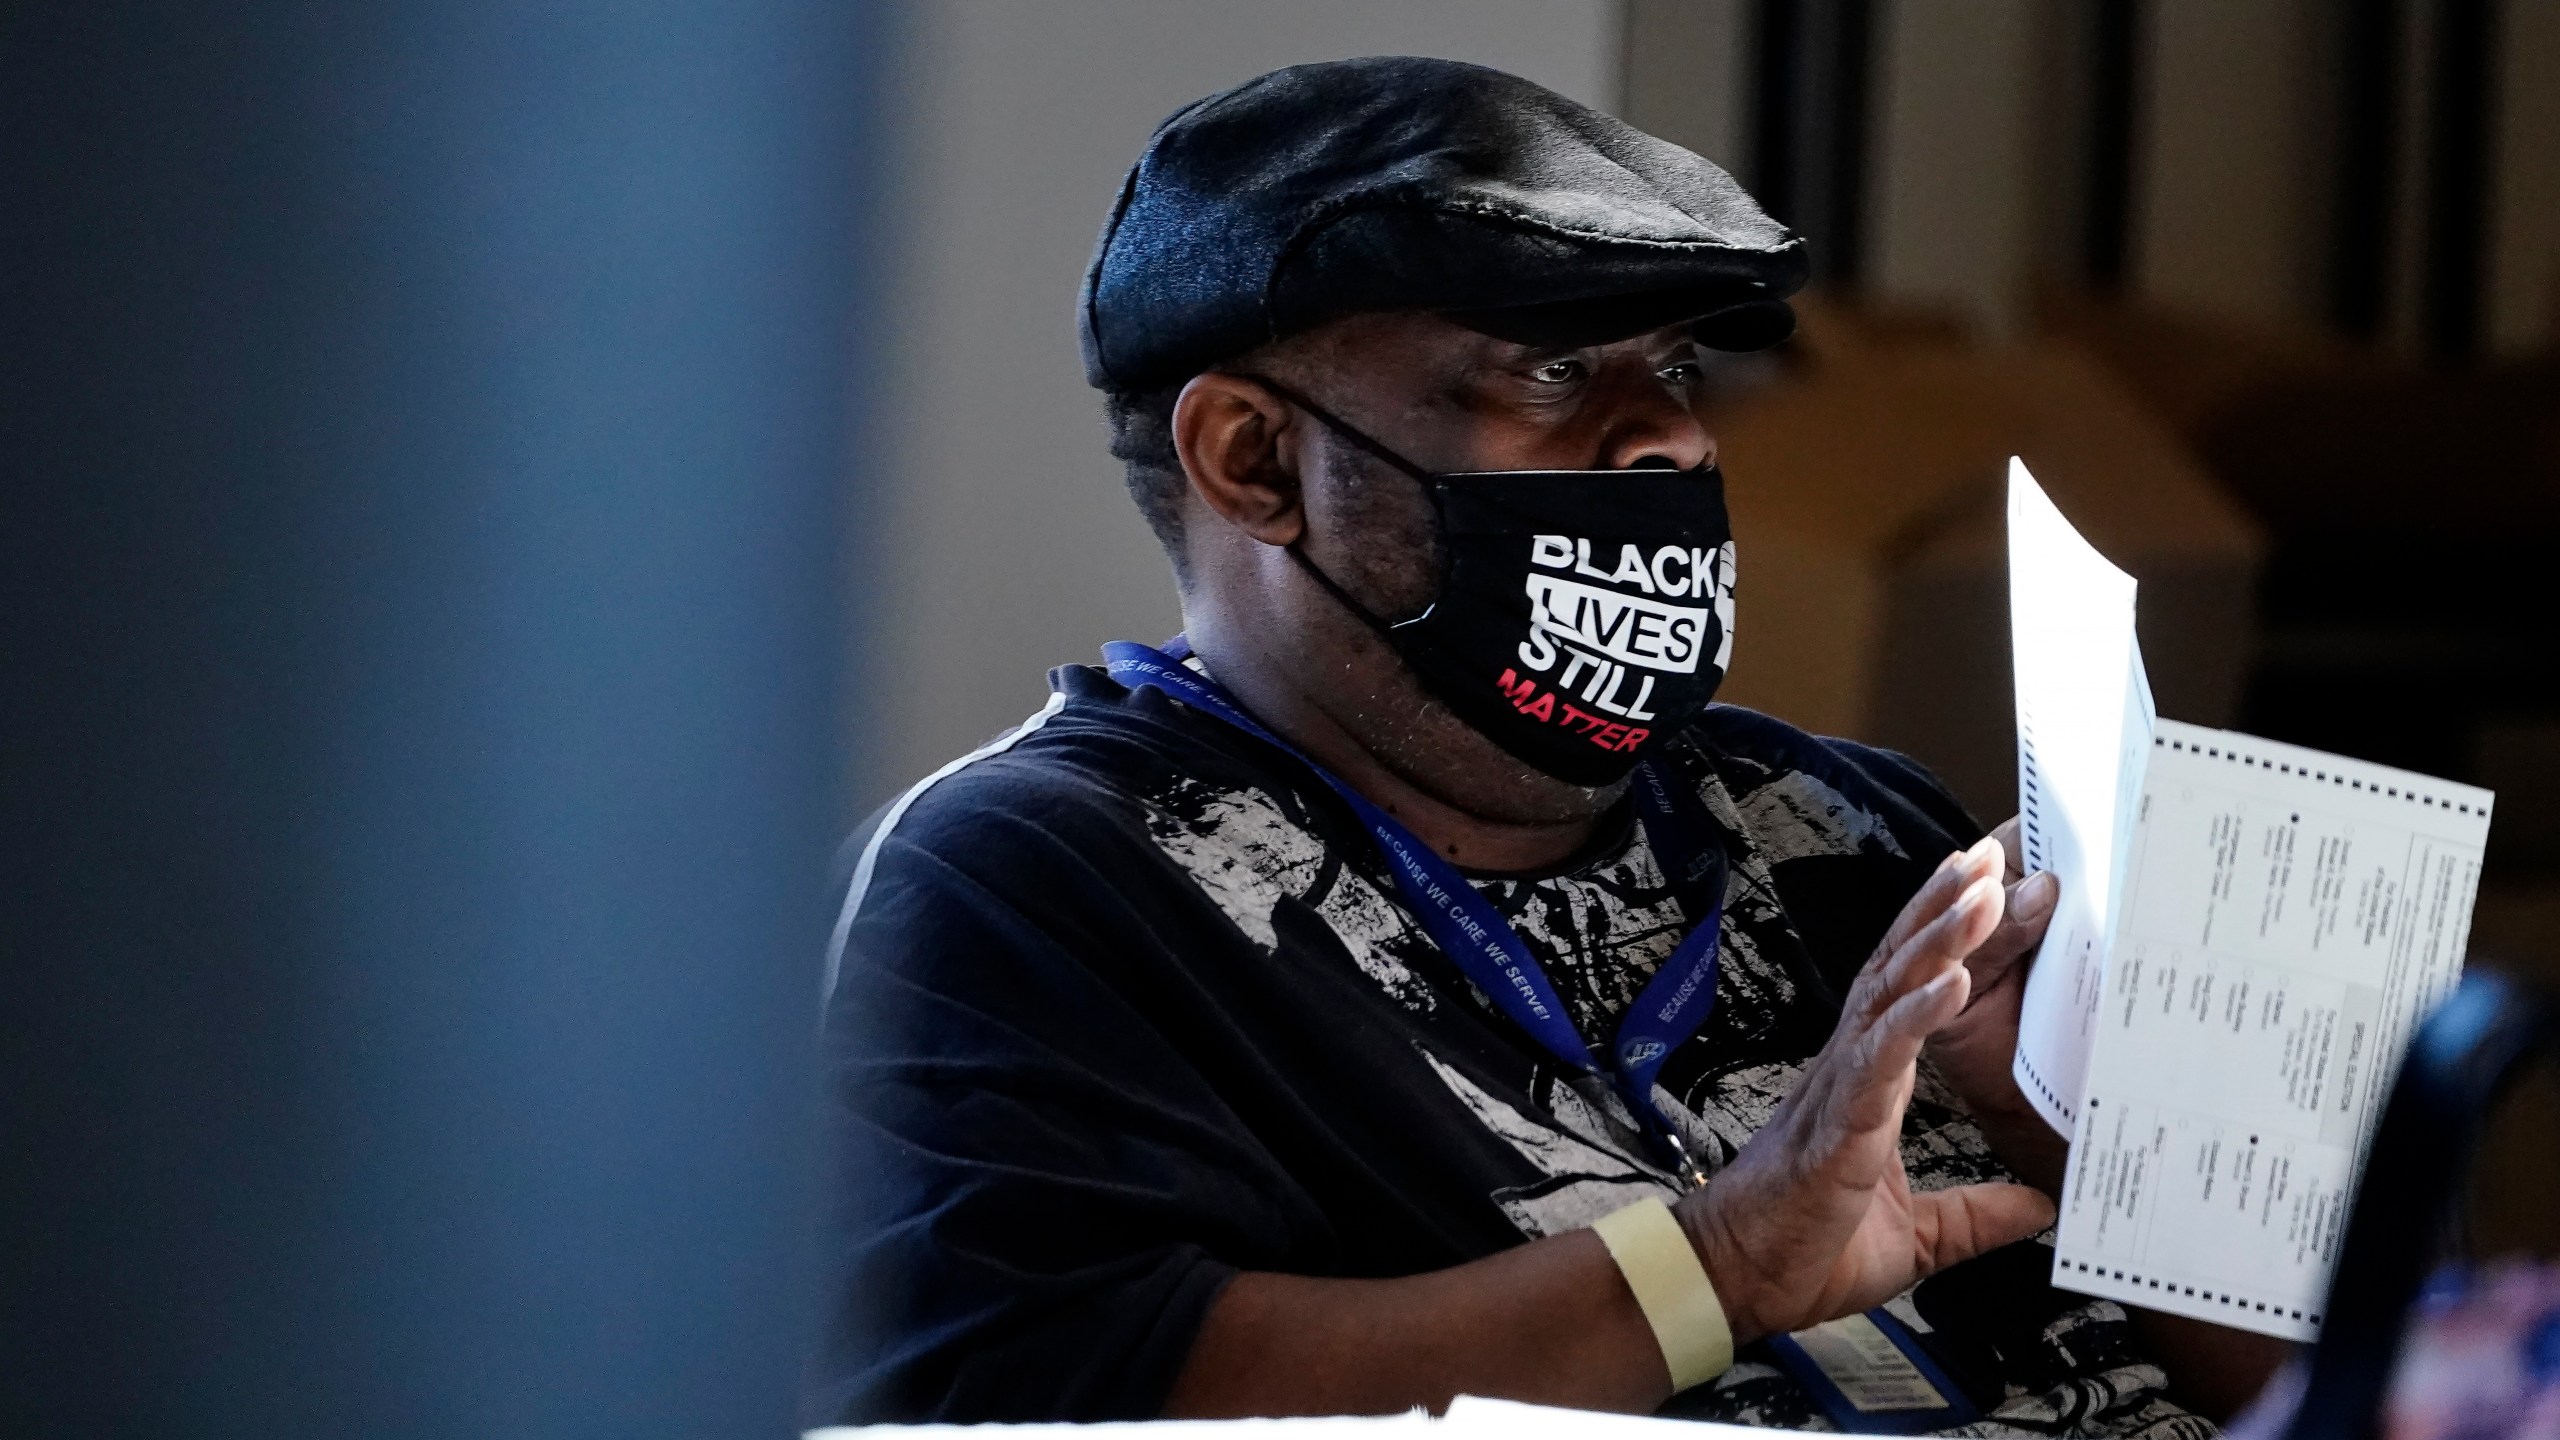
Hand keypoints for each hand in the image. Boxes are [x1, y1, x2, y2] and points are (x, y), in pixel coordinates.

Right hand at [1671, 836, 2055, 1342]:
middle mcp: (1853, 1066)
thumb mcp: (1922, 1235)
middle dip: (1944, 906)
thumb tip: (2039, 1206)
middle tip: (1990, 852)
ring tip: (1981, 890)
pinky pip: (1881, 1058)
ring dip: (1937, 939)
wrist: (1742, 1283)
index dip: (1946, 937)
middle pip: (1900, 968)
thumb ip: (1977, 1213)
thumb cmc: (1809, 1249)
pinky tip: (1952, 981)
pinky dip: (1916, 1015)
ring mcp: (1842, 1087)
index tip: (1986, 884)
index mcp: (1870, 1081)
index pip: (1912, 990)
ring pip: (1891, 995)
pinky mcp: (1838, 1123)